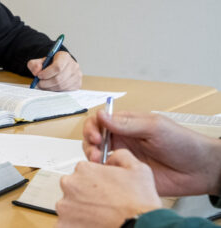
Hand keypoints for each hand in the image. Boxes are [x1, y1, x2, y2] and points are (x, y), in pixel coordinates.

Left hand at [27, 51, 81, 90]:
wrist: (59, 67)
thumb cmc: (49, 64)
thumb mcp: (39, 61)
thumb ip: (34, 64)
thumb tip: (36, 71)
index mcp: (64, 56)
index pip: (57, 67)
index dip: (47, 73)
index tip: (39, 76)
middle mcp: (73, 65)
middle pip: (59, 78)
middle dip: (46, 83)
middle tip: (39, 83)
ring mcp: (77, 75)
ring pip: (62, 85)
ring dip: (50, 88)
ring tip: (43, 85)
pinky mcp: (78, 84)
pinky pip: (65, 90)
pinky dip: (56, 90)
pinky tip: (51, 87)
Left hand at [56, 149, 161, 227]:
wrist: (140, 227)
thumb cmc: (138, 203)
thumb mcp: (138, 169)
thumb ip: (121, 155)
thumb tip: (113, 156)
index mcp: (83, 169)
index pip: (83, 172)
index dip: (95, 181)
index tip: (102, 190)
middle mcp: (70, 185)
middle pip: (74, 188)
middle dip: (85, 195)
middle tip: (102, 204)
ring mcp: (65, 206)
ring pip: (69, 206)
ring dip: (79, 211)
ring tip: (99, 217)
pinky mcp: (65, 224)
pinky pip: (67, 223)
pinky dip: (76, 225)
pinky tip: (92, 225)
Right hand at [82, 110, 220, 196]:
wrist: (200, 170)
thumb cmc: (183, 143)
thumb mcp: (155, 127)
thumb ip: (127, 123)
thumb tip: (101, 115)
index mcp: (126, 125)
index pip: (99, 121)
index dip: (93, 128)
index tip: (97, 137)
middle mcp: (122, 140)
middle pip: (93, 140)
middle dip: (90, 145)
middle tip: (97, 153)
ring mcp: (124, 158)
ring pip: (98, 157)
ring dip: (94, 159)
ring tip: (100, 164)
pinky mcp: (128, 176)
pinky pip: (109, 175)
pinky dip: (103, 175)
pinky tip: (108, 175)